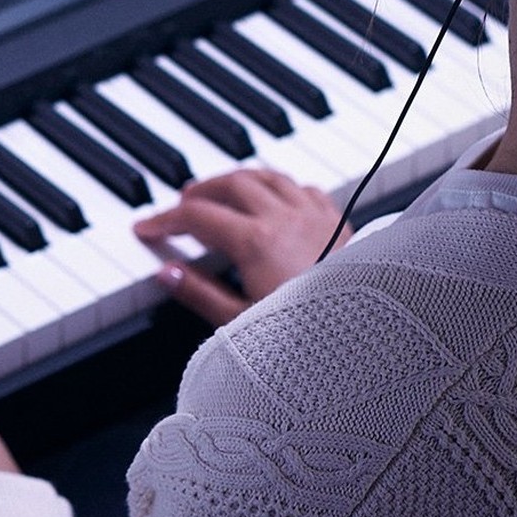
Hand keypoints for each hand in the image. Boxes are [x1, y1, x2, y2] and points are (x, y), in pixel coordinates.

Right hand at [133, 168, 348, 325]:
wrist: (368, 339)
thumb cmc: (308, 337)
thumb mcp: (241, 322)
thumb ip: (199, 293)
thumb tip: (166, 272)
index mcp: (256, 242)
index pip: (197, 216)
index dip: (165, 219)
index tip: (147, 227)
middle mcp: (286, 219)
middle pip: (231, 183)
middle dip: (200, 189)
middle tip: (181, 202)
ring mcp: (315, 216)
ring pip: (268, 176)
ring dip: (239, 179)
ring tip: (221, 190)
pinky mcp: (339, 221)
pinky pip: (304, 187)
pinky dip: (280, 186)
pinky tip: (275, 197)